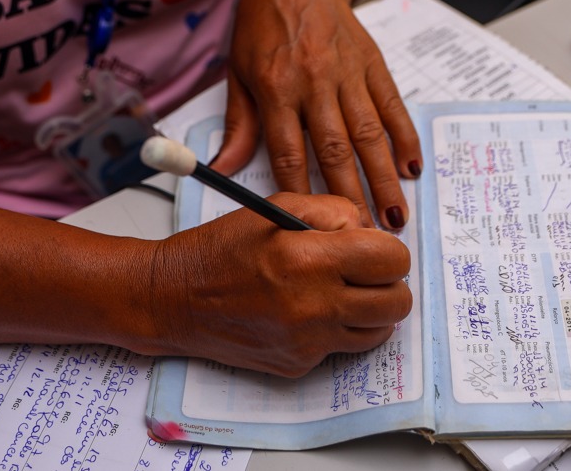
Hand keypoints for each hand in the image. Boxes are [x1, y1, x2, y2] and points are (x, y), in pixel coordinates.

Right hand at [144, 192, 412, 377]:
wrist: (174, 299)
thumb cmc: (221, 250)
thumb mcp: (276, 207)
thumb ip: (334, 211)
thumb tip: (373, 230)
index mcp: (308, 258)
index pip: (391, 260)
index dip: (389, 250)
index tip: (373, 247)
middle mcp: (312, 306)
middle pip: (396, 302)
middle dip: (387, 282)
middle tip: (363, 270)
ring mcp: (307, 342)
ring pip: (379, 331)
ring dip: (370, 309)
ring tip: (339, 290)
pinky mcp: (299, 364)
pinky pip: (343, 347)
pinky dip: (336, 329)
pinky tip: (308, 310)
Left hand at [211, 0, 422, 228]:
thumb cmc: (262, 26)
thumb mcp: (238, 71)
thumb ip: (239, 123)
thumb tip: (221, 167)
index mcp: (276, 86)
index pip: (287, 149)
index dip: (301, 190)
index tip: (312, 226)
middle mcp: (314, 81)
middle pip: (335, 148)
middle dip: (350, 194)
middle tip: (364, 236)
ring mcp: (348, 72)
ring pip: (369, 132)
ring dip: (383, 177)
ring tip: (395, 214)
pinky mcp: (372, 64)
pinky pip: (392, 105)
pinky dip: (404, 137)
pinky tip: (411, 167)